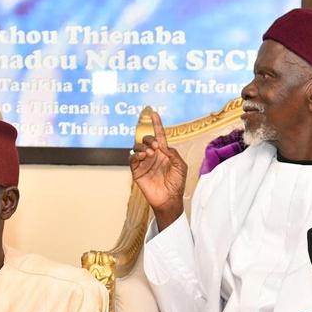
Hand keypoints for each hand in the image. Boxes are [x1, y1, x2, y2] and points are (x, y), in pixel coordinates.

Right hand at [129, 110, 186, 228]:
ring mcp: (144, 162)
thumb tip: (161, 145)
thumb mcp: (180, 165)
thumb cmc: (177, 183)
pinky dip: (135, 154)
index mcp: (163, 152)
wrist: (169, 199)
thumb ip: (173, 153)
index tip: (154, 112)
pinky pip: (131, 158)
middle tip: (155, 147)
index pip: (159, 134)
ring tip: (150, 154)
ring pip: (136, 146)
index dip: (156, 123)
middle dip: (149, 139)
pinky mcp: (136, 171)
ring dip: (142, 147)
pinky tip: (142, 156)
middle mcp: (152, 155)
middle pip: (146, 139)